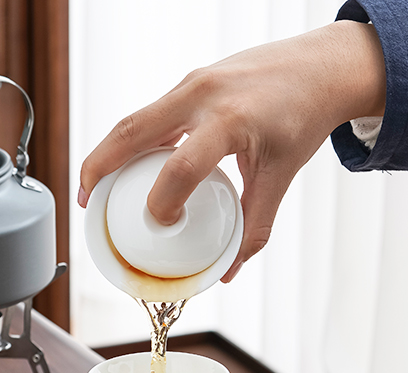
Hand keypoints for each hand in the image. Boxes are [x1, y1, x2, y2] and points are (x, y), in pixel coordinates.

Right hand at [78, 21, 385, 280]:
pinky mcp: (191, 82)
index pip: (180, 167)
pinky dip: (133, 141)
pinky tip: (129, 166)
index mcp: (230, 120)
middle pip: (132, 131)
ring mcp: (193, 83)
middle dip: (99, 167)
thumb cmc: (303, 118)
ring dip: (109, 152)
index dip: (161, 204)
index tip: (160, 226)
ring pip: (135, 119)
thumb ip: (254, 226)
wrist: (321, 67)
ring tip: (94, 186)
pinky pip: (151, 114)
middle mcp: (203, 94)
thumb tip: (227, 269)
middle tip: (86, 201)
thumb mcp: (281, 176)